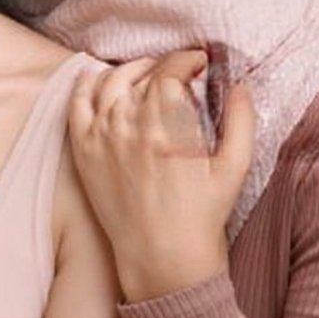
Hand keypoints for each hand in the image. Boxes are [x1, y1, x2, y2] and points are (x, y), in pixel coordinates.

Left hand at [68, 50, 255, 302]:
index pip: (172, 70)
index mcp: (168, 125)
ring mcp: (103, 136)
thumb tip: (240, 84)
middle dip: (166, 67)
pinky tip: (99, 80)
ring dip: (131, 70)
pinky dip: (86, 84)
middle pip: (144, 75)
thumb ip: (241, 120)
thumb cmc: (202, 216)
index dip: (188, 60)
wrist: (163, 258)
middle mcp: (131, 124)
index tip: (199, 64)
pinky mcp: (84, 152)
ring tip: (147, 74)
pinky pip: (77, 104)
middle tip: (179, 73)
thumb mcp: (235, 168)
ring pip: (111, 82)